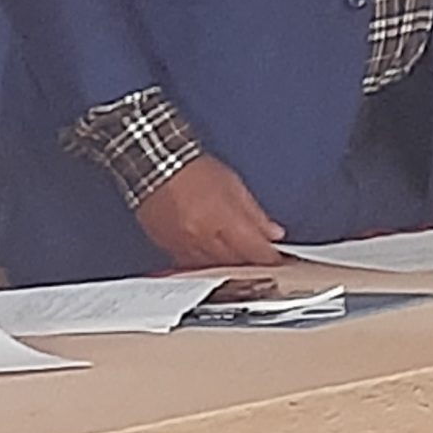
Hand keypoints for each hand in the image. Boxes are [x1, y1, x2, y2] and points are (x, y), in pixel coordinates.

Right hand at [133, 155, 285, 268]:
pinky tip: (211, 256)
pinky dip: (204, 264)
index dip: (270, 258)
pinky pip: (191, 266)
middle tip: (257, 257)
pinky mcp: (168, 248)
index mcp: (223, 219)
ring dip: (228, 265)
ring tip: (235, 257)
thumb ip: (255, 213)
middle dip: (251, 263)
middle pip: (236, 264)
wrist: (155, 164)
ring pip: (213, 269)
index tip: (276, 258)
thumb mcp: (233, 184)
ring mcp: (184, 245)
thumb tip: (272, 232)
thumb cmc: (192, 169)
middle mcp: (204, 237)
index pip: (256, 251)